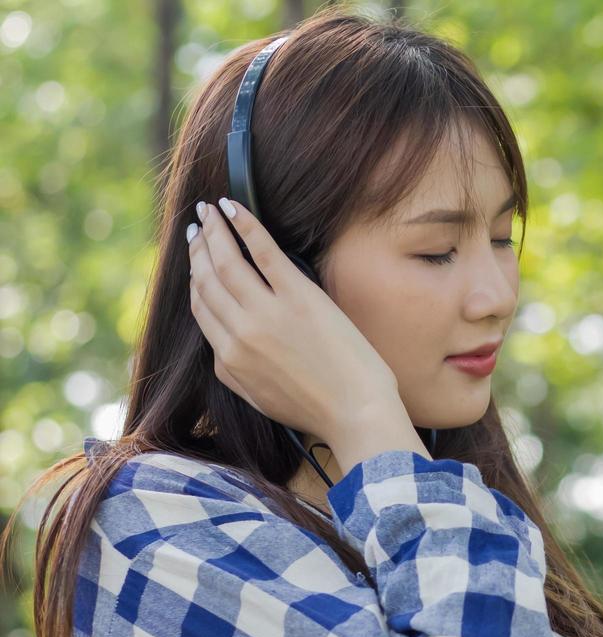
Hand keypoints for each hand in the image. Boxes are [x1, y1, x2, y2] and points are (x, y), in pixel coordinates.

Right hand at [185, 198, 400, 440]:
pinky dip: (246, 226)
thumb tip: (222, 348)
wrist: (357, 413)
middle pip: (208, 280)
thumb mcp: (260, 399)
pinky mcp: (299, 297)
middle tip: (196, 225)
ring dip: (214, 230)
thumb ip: (234, 373)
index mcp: (229, 359)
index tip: (196, 259)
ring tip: (209, 210)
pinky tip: (234, 207)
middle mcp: (241, 332)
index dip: (195, 278)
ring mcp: (268, 312)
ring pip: (227, 262)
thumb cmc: (318, 409)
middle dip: (198, 248)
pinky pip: (263, 252)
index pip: (201, 307)